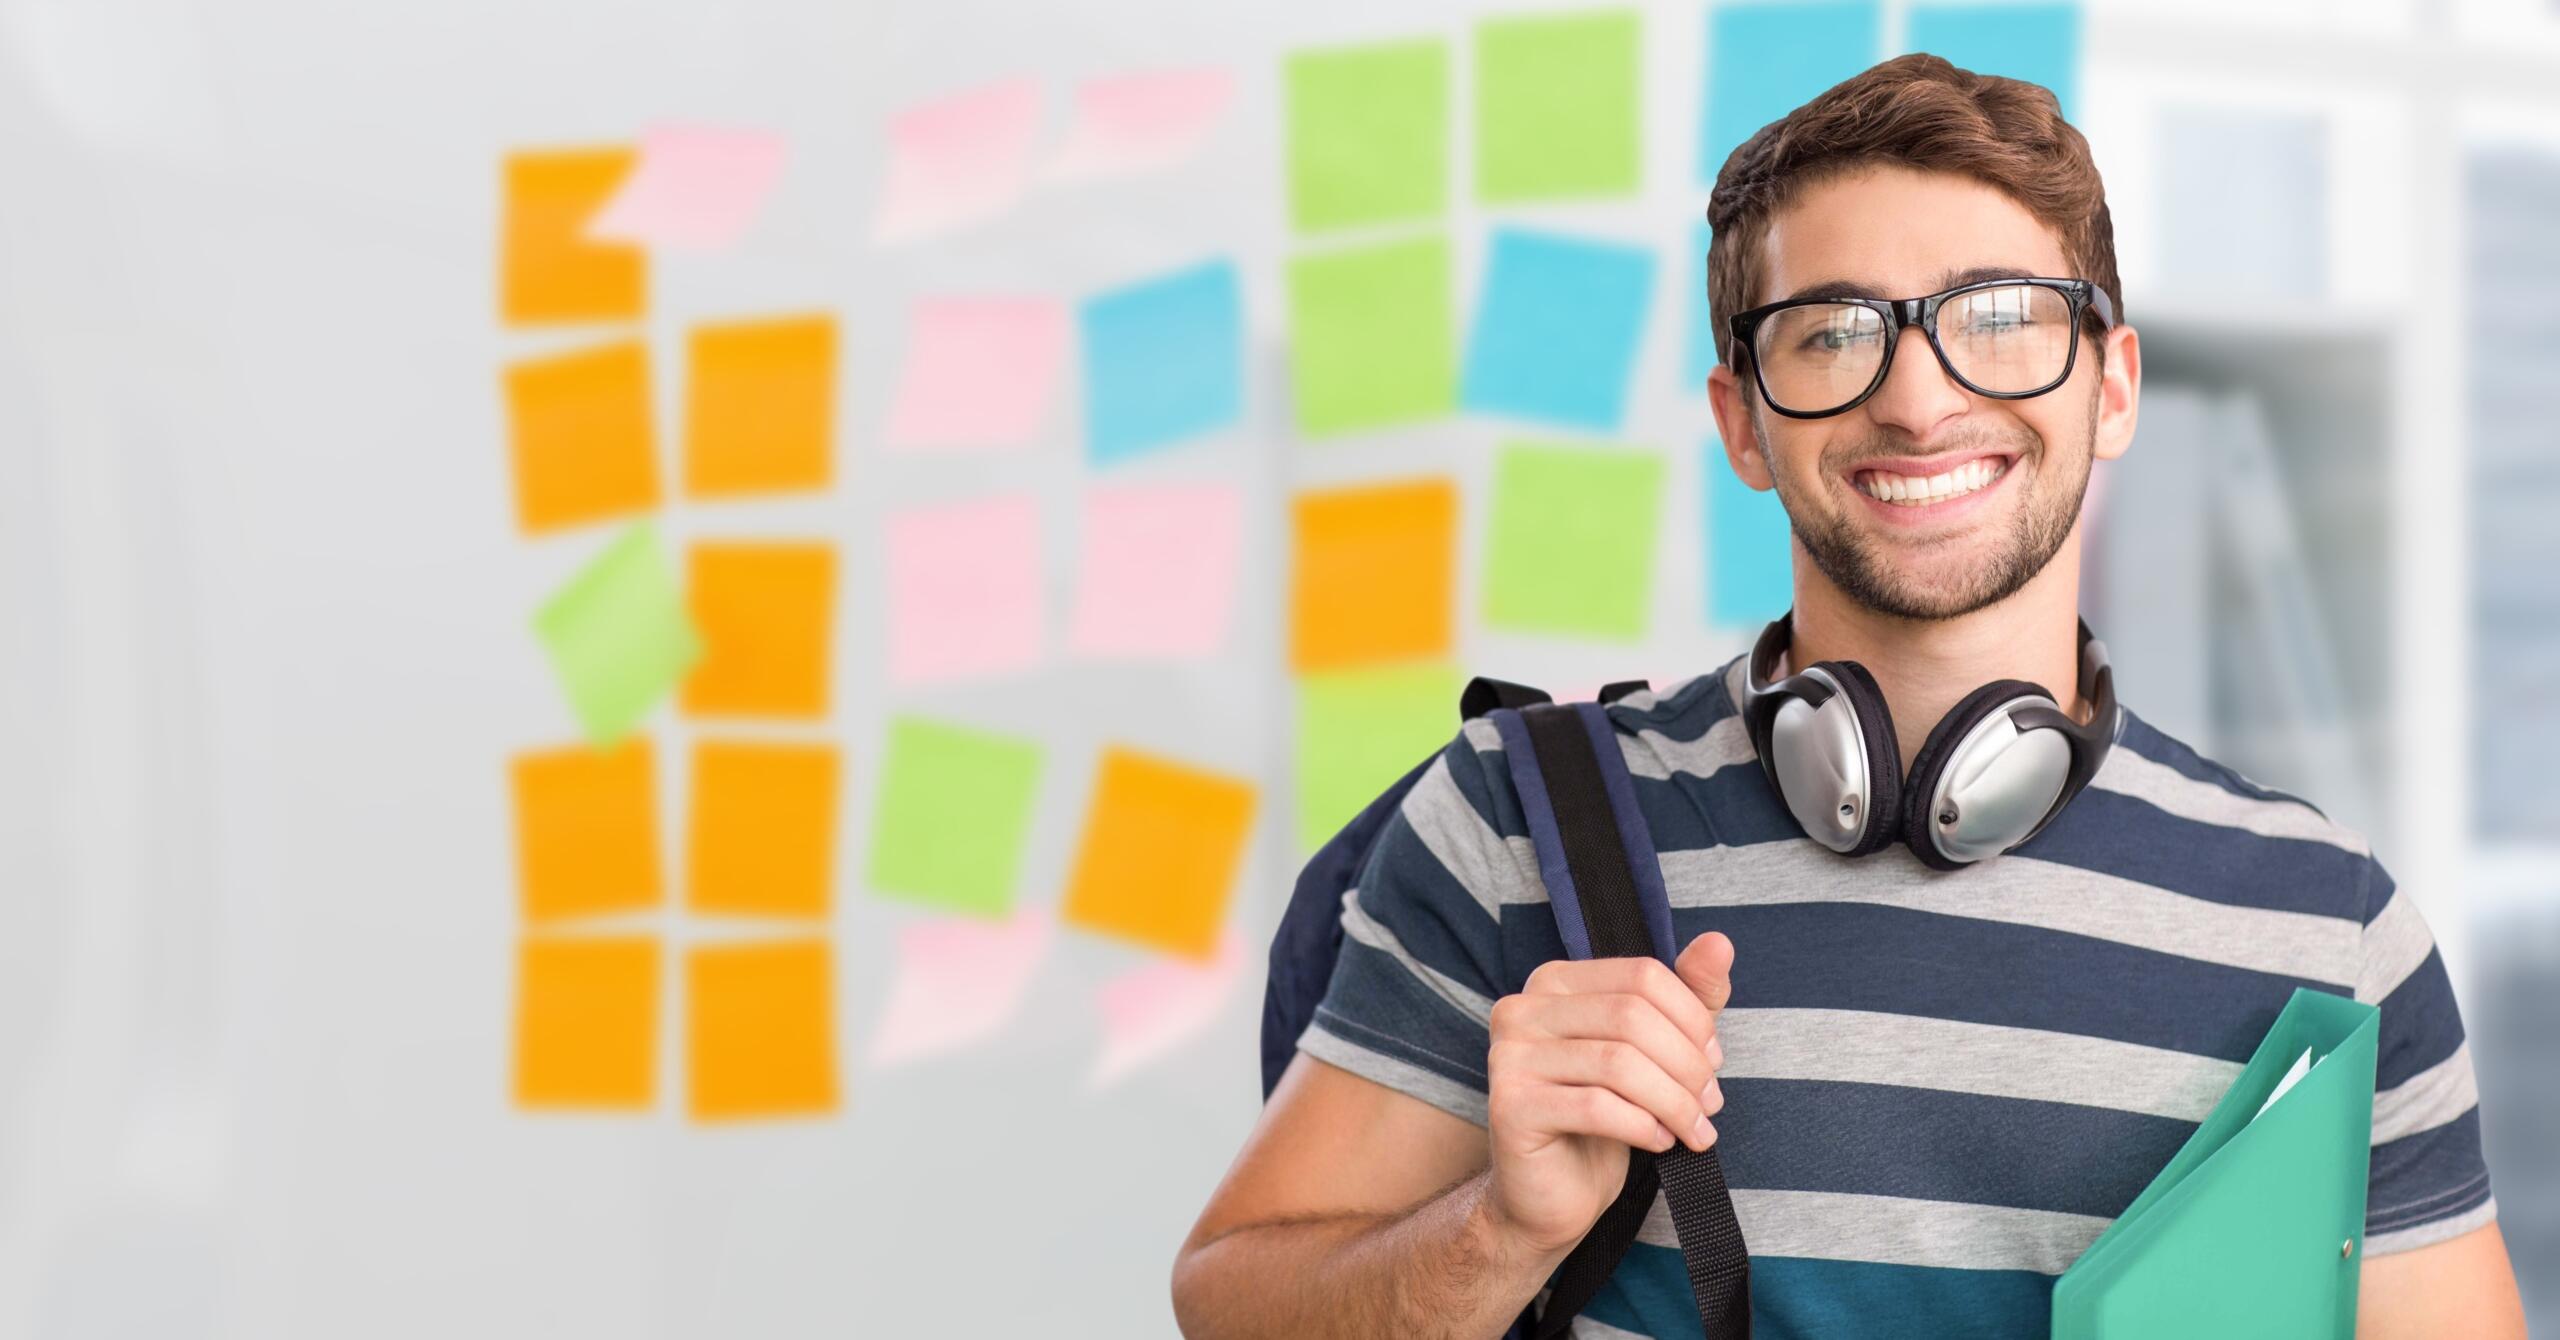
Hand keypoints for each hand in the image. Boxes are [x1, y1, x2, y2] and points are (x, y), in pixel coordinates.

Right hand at [1481, 931, 1733, 1256]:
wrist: (1548, 1196)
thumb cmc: (1600, 1121)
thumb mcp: (1653, 1052)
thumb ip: (1686, 997)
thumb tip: (1720, 942)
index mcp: (1554, 982)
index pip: (1641, 975)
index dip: (1692, 1018)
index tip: (1713, 1061)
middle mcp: (1522, 1009)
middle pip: (1631, 1016)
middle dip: (1687, 1064)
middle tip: (1710, 1103)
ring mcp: (1508, 1057)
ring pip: (1618, 1063)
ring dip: (1673, 1101)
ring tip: (1694, 1129)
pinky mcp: (1510, 1107)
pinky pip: (1596, 1107)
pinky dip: (1641, 1126)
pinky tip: (1658, 1142)